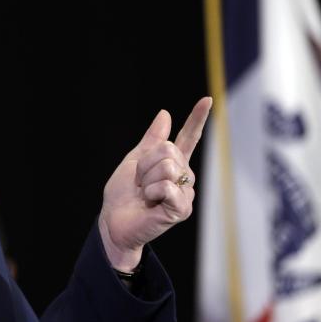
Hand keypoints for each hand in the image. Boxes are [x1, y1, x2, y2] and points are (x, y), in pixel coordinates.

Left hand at [97, 96, 212, 270]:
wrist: (113, 221)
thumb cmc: (123, 195)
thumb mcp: (134, 161)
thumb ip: (151, 140)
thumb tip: (165, 114)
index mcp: (172, 163)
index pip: (189, 137)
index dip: (197, 118)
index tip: (208, 100)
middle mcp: (183, 176)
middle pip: (168, 150)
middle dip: (145, 164)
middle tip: (139, 183)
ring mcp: (185, 193)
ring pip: (168, 166)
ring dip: (146, 179)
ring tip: (144, 195)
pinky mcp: (182, 209)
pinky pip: (168, 186)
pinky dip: (152, 192)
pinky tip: (150, 204)